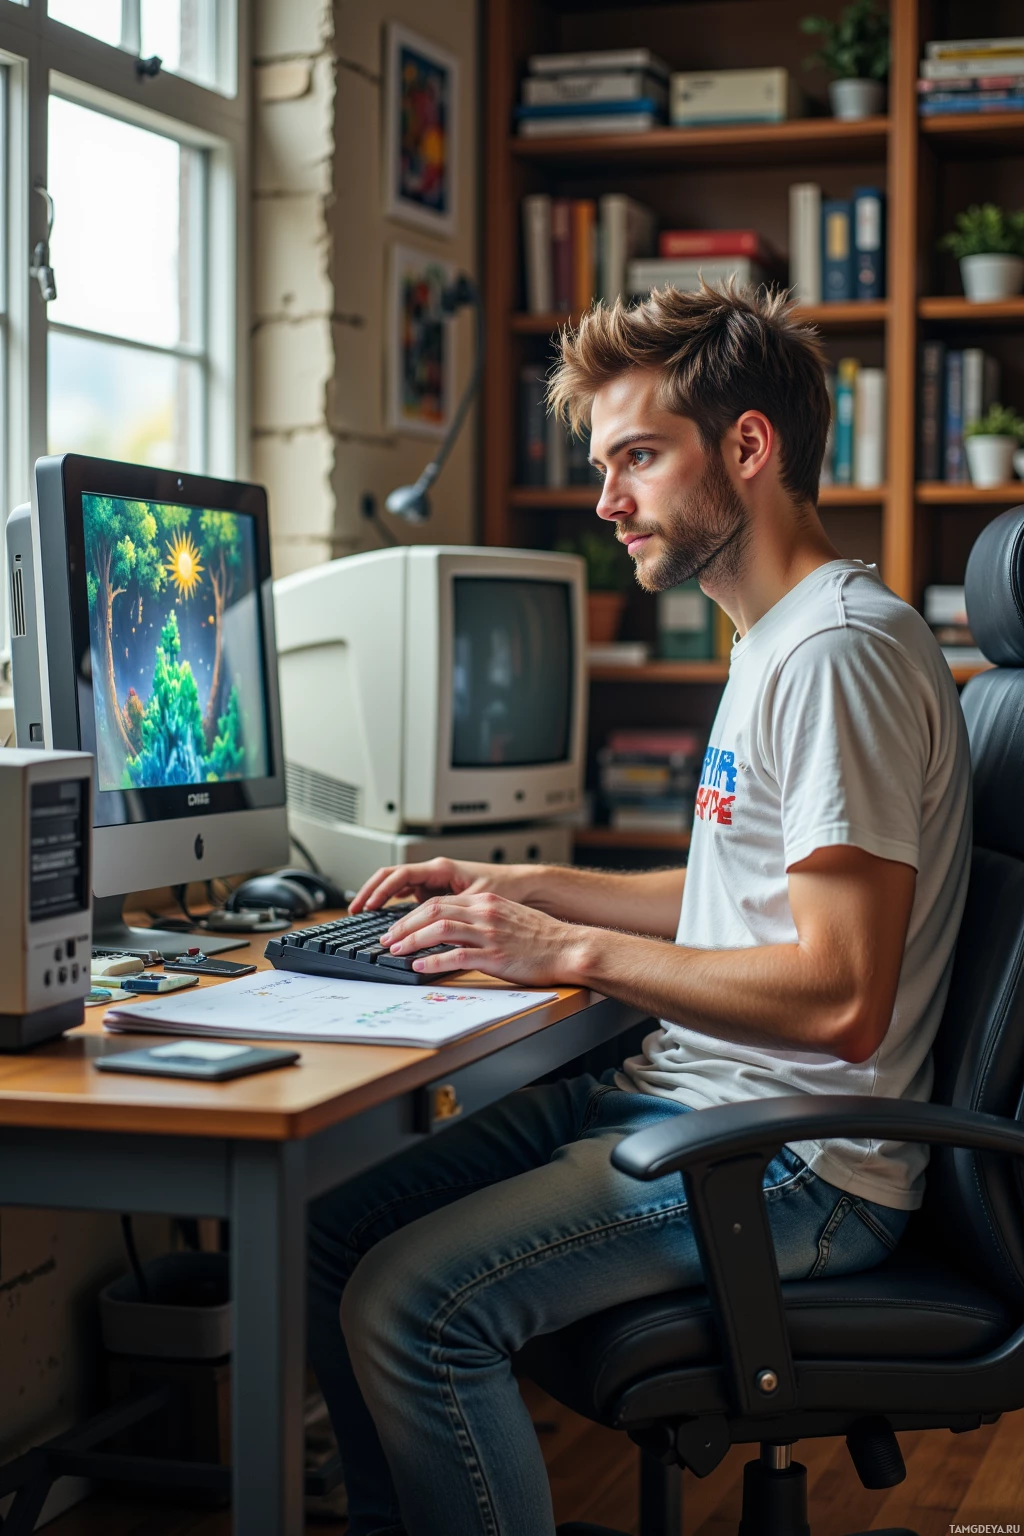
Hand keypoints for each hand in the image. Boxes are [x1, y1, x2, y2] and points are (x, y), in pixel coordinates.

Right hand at [349, 856, 533, 913]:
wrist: (525, 886)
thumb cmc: (505, 888)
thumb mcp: (477, 900)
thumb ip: (453, 912)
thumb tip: (432, 928)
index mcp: (441, 869)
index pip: (400, 875)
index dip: (380, 890)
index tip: (366, 906)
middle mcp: (435, 872)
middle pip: (391, 877)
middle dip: (370, 892)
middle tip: (354, 910)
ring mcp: (435, 881)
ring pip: (398, 886)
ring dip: (380, 899)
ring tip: (364, 916)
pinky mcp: (439, 892)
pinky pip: (410, 896)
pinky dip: (396, 905)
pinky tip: (388, 920)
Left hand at [378, 892, 591, 987]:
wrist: (569, 948)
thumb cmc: (541, 938)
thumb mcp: (507, 917)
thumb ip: (479, 919)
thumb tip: (450, 929)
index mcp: (486, 902)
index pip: (438, 902)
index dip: (412, 915)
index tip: (397, 927)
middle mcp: (484, 913)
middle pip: (433, 912)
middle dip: (405, 925)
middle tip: (388, 938)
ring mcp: (489, 934)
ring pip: (440, 930)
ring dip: (413, 940)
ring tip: (396, 950)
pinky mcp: (495, 956)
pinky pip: (457, 956)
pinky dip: (434, 961)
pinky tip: (420, 965)